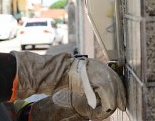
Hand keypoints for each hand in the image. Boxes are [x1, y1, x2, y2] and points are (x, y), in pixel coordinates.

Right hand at [10, 51, 125, 119]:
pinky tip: (105, 105)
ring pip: (110, 84)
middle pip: (113, 78)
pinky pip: (103, 88)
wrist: (49, 71)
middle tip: (121, 104)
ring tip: (112, 107)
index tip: (119, 97)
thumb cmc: (59, 76)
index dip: (116, 87)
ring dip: (113, 97)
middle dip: (119, 93)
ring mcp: (92, 68)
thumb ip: (87, 82)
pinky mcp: (89, 75)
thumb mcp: (77, 79)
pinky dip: (106, 98)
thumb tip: (94, 91)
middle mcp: (94, 64)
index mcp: (91, 64)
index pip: (110, 74)